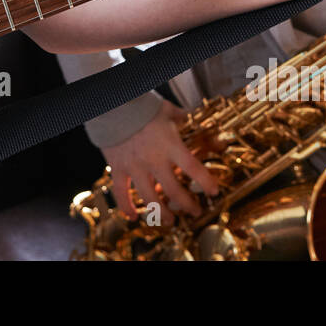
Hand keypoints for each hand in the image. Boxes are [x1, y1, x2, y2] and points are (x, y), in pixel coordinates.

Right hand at [101, 101, 218, 223]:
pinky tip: (133, 217)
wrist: (110, 103)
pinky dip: (127, 207)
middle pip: (174, 191)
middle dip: (187, 205)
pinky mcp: (118, 168)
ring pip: (150, 199)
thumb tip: (186, 116)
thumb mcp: (165, 108)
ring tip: (169, 221)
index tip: (214, 192)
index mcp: (170, 145)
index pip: (193, 168)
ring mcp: (135, 166)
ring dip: (161, 213)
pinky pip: (121, 193)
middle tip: (195, 211)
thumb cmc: (140, 104)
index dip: (206, 182)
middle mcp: (154, 160)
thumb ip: (177, 116)